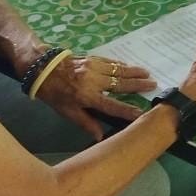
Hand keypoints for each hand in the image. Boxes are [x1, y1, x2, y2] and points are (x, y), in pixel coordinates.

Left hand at [35, 54, 157, 140]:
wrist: (42, 69)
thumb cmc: (54, 94)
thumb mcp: (67, 112)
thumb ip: (86, 122)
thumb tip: (100, 136)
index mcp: (87, 97)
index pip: (111, 106)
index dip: (127, 110)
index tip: (141, 113)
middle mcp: (94, 81)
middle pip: (121, 84)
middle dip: (138, 85)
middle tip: (153, 84)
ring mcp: (94, 68)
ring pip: (119, 70)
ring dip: (134, 72)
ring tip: (148, 74)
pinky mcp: (93, 59)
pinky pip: (112, 62)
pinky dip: (122, 65)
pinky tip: (130, 67)